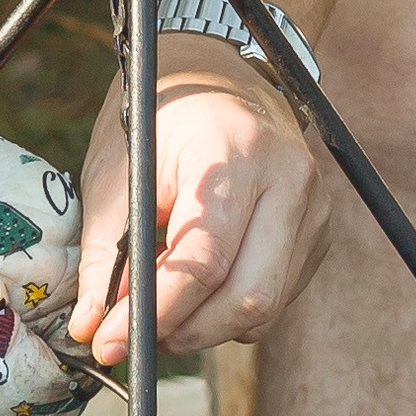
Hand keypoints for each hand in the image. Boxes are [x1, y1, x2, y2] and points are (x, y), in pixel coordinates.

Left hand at [70, 43, 330, 367]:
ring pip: (266, 305)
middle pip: (249, 297)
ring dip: (208, 326)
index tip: (113, 342)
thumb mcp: (118, 173)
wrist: (218, 73)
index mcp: (235, 153)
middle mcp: (288, 180)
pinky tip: (198, 285)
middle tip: (137, 336)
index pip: (204, 260)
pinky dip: (231, 307)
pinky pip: (277, 293)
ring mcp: (314, 206)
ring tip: (162, 307)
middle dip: (188, 332)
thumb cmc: (161, 119)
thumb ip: (106, 256)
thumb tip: (97, 330)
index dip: (156, 312)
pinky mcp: (318, 230)